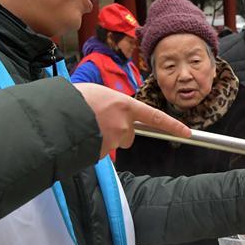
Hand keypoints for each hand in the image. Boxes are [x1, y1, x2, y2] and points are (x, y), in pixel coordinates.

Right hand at [73, 83, 190, 157]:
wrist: (58, 113)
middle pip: (129, 135)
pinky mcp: (103, 151)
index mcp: (125, 105)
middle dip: (119, 133)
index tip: (187, 133)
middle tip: (100, 123)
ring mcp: (113, 138)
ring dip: (104, 138)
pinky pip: (102, 150)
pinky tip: (84, 136)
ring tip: (88, 127)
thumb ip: (113, 104)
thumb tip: (114, 112)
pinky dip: (95, 146)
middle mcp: (123, 123)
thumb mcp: (98, 93)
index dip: (172, 125)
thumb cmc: (76, 99)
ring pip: (114, 143)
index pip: (155, 117)